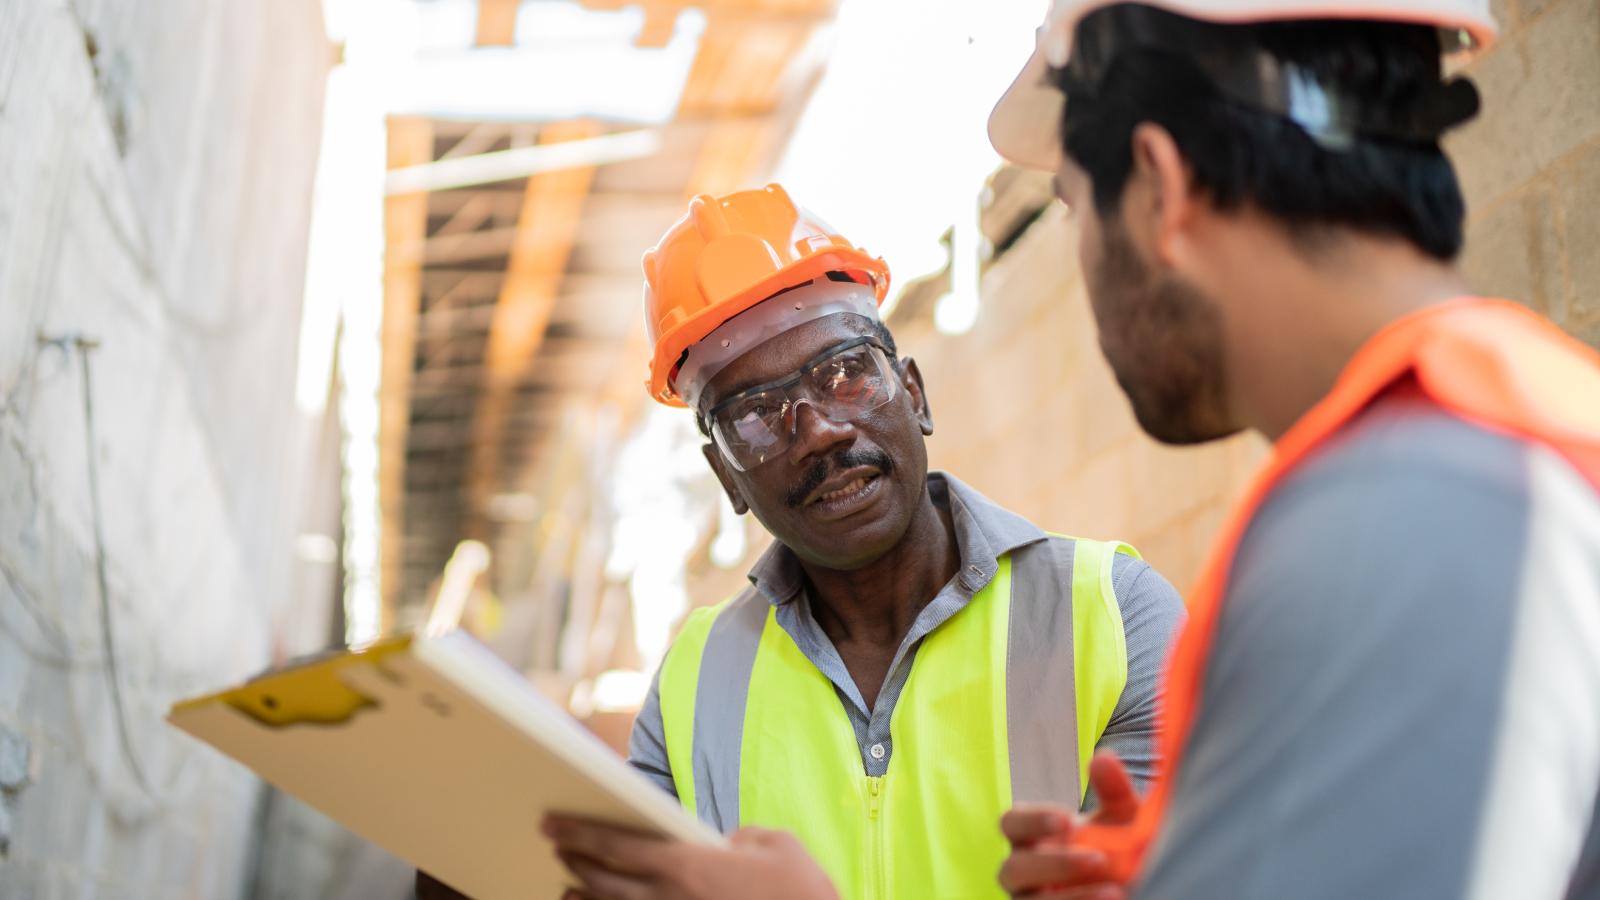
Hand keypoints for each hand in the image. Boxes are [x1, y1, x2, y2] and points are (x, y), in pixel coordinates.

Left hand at [543, 815, 840, 899]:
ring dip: (583, 896)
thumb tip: (722, 842)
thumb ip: (739, 836)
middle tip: (555, 844)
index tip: (552, 823)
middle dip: (574, 859)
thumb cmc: (800, 890)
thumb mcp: (774, 842)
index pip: (618, 845)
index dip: (580, 832)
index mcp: (688, 864)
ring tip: (567, 882)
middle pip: (603, 880)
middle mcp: (671, 899)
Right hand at [997, 752, 1138, 897]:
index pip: (1011, 823)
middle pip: (1011, 868)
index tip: (1067, 818)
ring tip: (1114, 892)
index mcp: (1030, 837)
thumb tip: (1102, 758)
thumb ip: (1113, 788)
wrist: (1132, 881)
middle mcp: (1022, 870)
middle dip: (1053, 865)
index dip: (1033, 821)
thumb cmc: (1116, 845)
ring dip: (1069, 898)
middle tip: (1098, 859)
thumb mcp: (1121, 817)